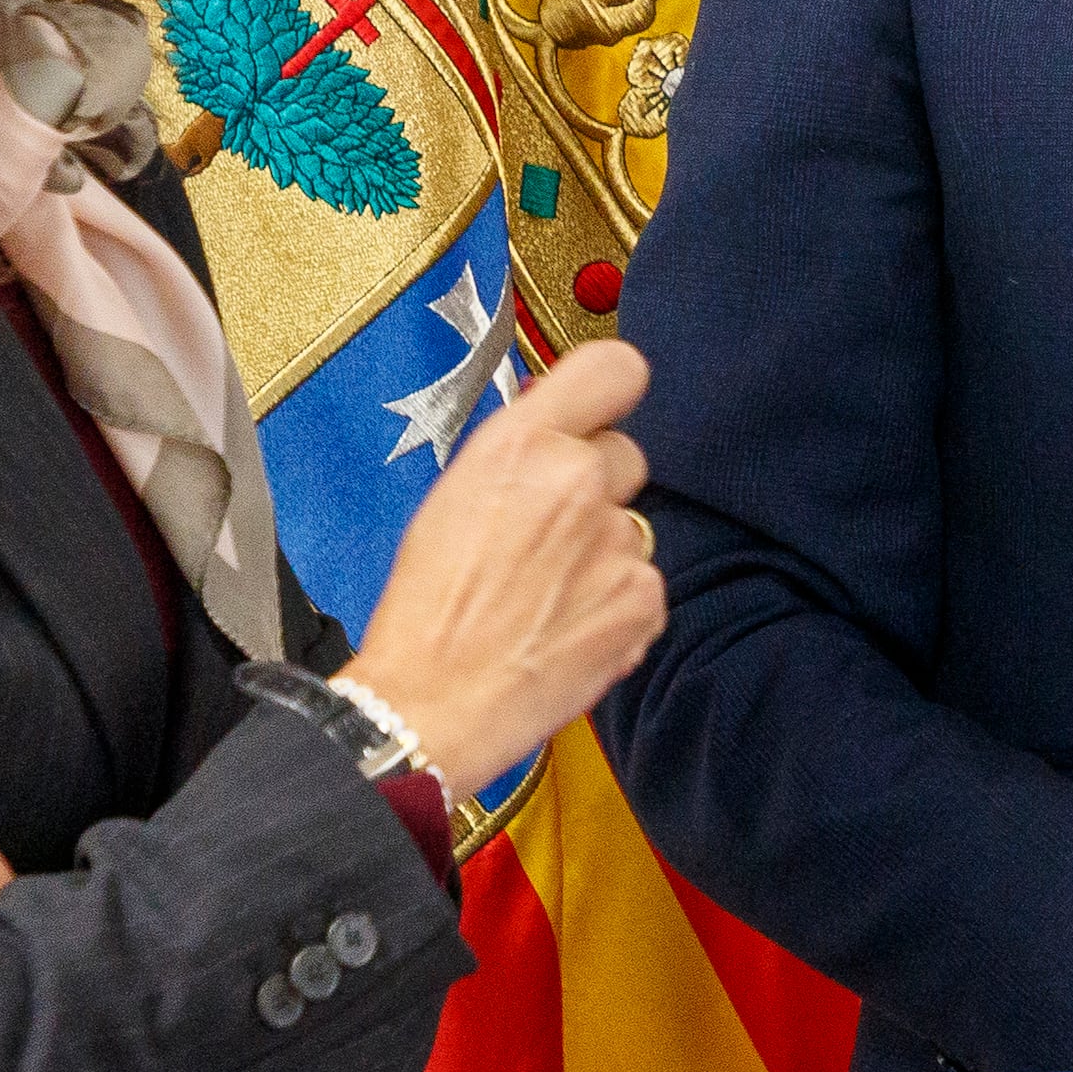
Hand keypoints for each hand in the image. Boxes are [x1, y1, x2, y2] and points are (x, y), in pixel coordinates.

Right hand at [337, 337, 666, 789]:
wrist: (432, 703)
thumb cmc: (428, 610)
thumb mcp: (454, 497)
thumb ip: (519, 453)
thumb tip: (554, 426)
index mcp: (521, 445)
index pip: (615, 368)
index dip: (610, 390)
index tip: (600, 410)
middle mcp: (577, 480)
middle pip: (625, 454)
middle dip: (596, 485)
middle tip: (549, 531)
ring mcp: (617, 541)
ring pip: (629, 526)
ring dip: (602, 551)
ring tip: (544, 594)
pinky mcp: (643, 599)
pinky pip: (642, 582)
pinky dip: (615, 603)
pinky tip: (566, 626)